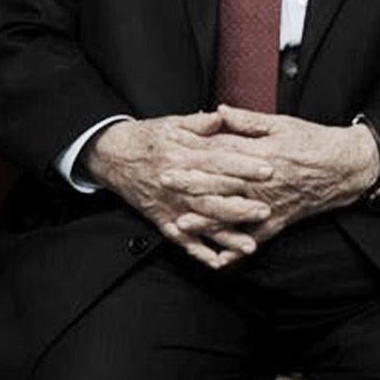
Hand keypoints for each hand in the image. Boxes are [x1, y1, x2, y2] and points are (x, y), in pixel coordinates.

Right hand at [83, 112, 275, 268]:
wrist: (113, 155)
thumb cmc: (147, 139)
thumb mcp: (172, 123)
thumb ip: (200, 123)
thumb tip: (224, 117)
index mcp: (181, 156)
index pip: (217, 162)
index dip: (243, 166)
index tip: (267, 169)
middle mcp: (176, 182)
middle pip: (212, 196)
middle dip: (240, 205)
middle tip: (266, 209)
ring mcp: (169, 204)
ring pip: (201, 222)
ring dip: (225, 236)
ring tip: (249, 245)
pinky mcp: (162, 219)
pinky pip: (182, 240)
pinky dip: (199, 252)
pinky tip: (218, 262)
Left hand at [174, 105, 379, 244]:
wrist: (347, 167)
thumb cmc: (313, 141)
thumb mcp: (281, 123)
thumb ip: (247, 120)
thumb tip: (218, 111)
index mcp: (261, 154)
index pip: (222, 154)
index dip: (195, 154)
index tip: (171, 153)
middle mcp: (263, 181)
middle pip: (221, 184)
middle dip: (190, 185)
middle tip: (163, 184)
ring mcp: (271, 203)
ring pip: (234, 214)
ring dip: (207, 221)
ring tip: (181, 224)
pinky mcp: (281, 220)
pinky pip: (257, 237)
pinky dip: (239, 249)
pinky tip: (220, 258)